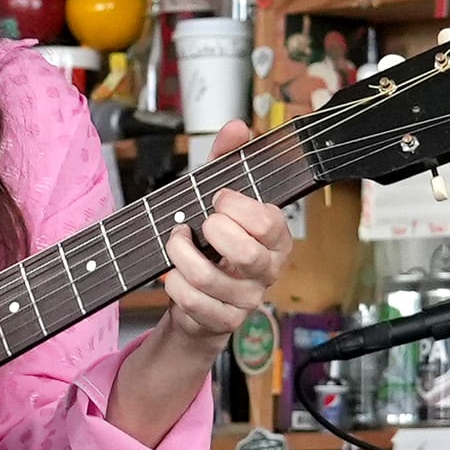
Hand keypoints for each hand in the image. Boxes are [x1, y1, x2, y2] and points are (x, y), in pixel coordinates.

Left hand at [154, 123, 294, 344]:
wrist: (199, 300)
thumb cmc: (213, 244)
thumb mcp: (217, 198)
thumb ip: (228, 161)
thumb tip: (237, 127)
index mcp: (275, 238)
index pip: (267, 222)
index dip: (237, 207)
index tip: (217, 200)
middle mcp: (267, 270)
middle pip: (245, 253)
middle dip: (211, 232)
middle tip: (199, 226)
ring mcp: (248, 299)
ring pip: (210, 278)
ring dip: (180, 256)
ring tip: (176, 245)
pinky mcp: (225, 321)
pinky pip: (193, 301)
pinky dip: (174, 284)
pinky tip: (174, 276)